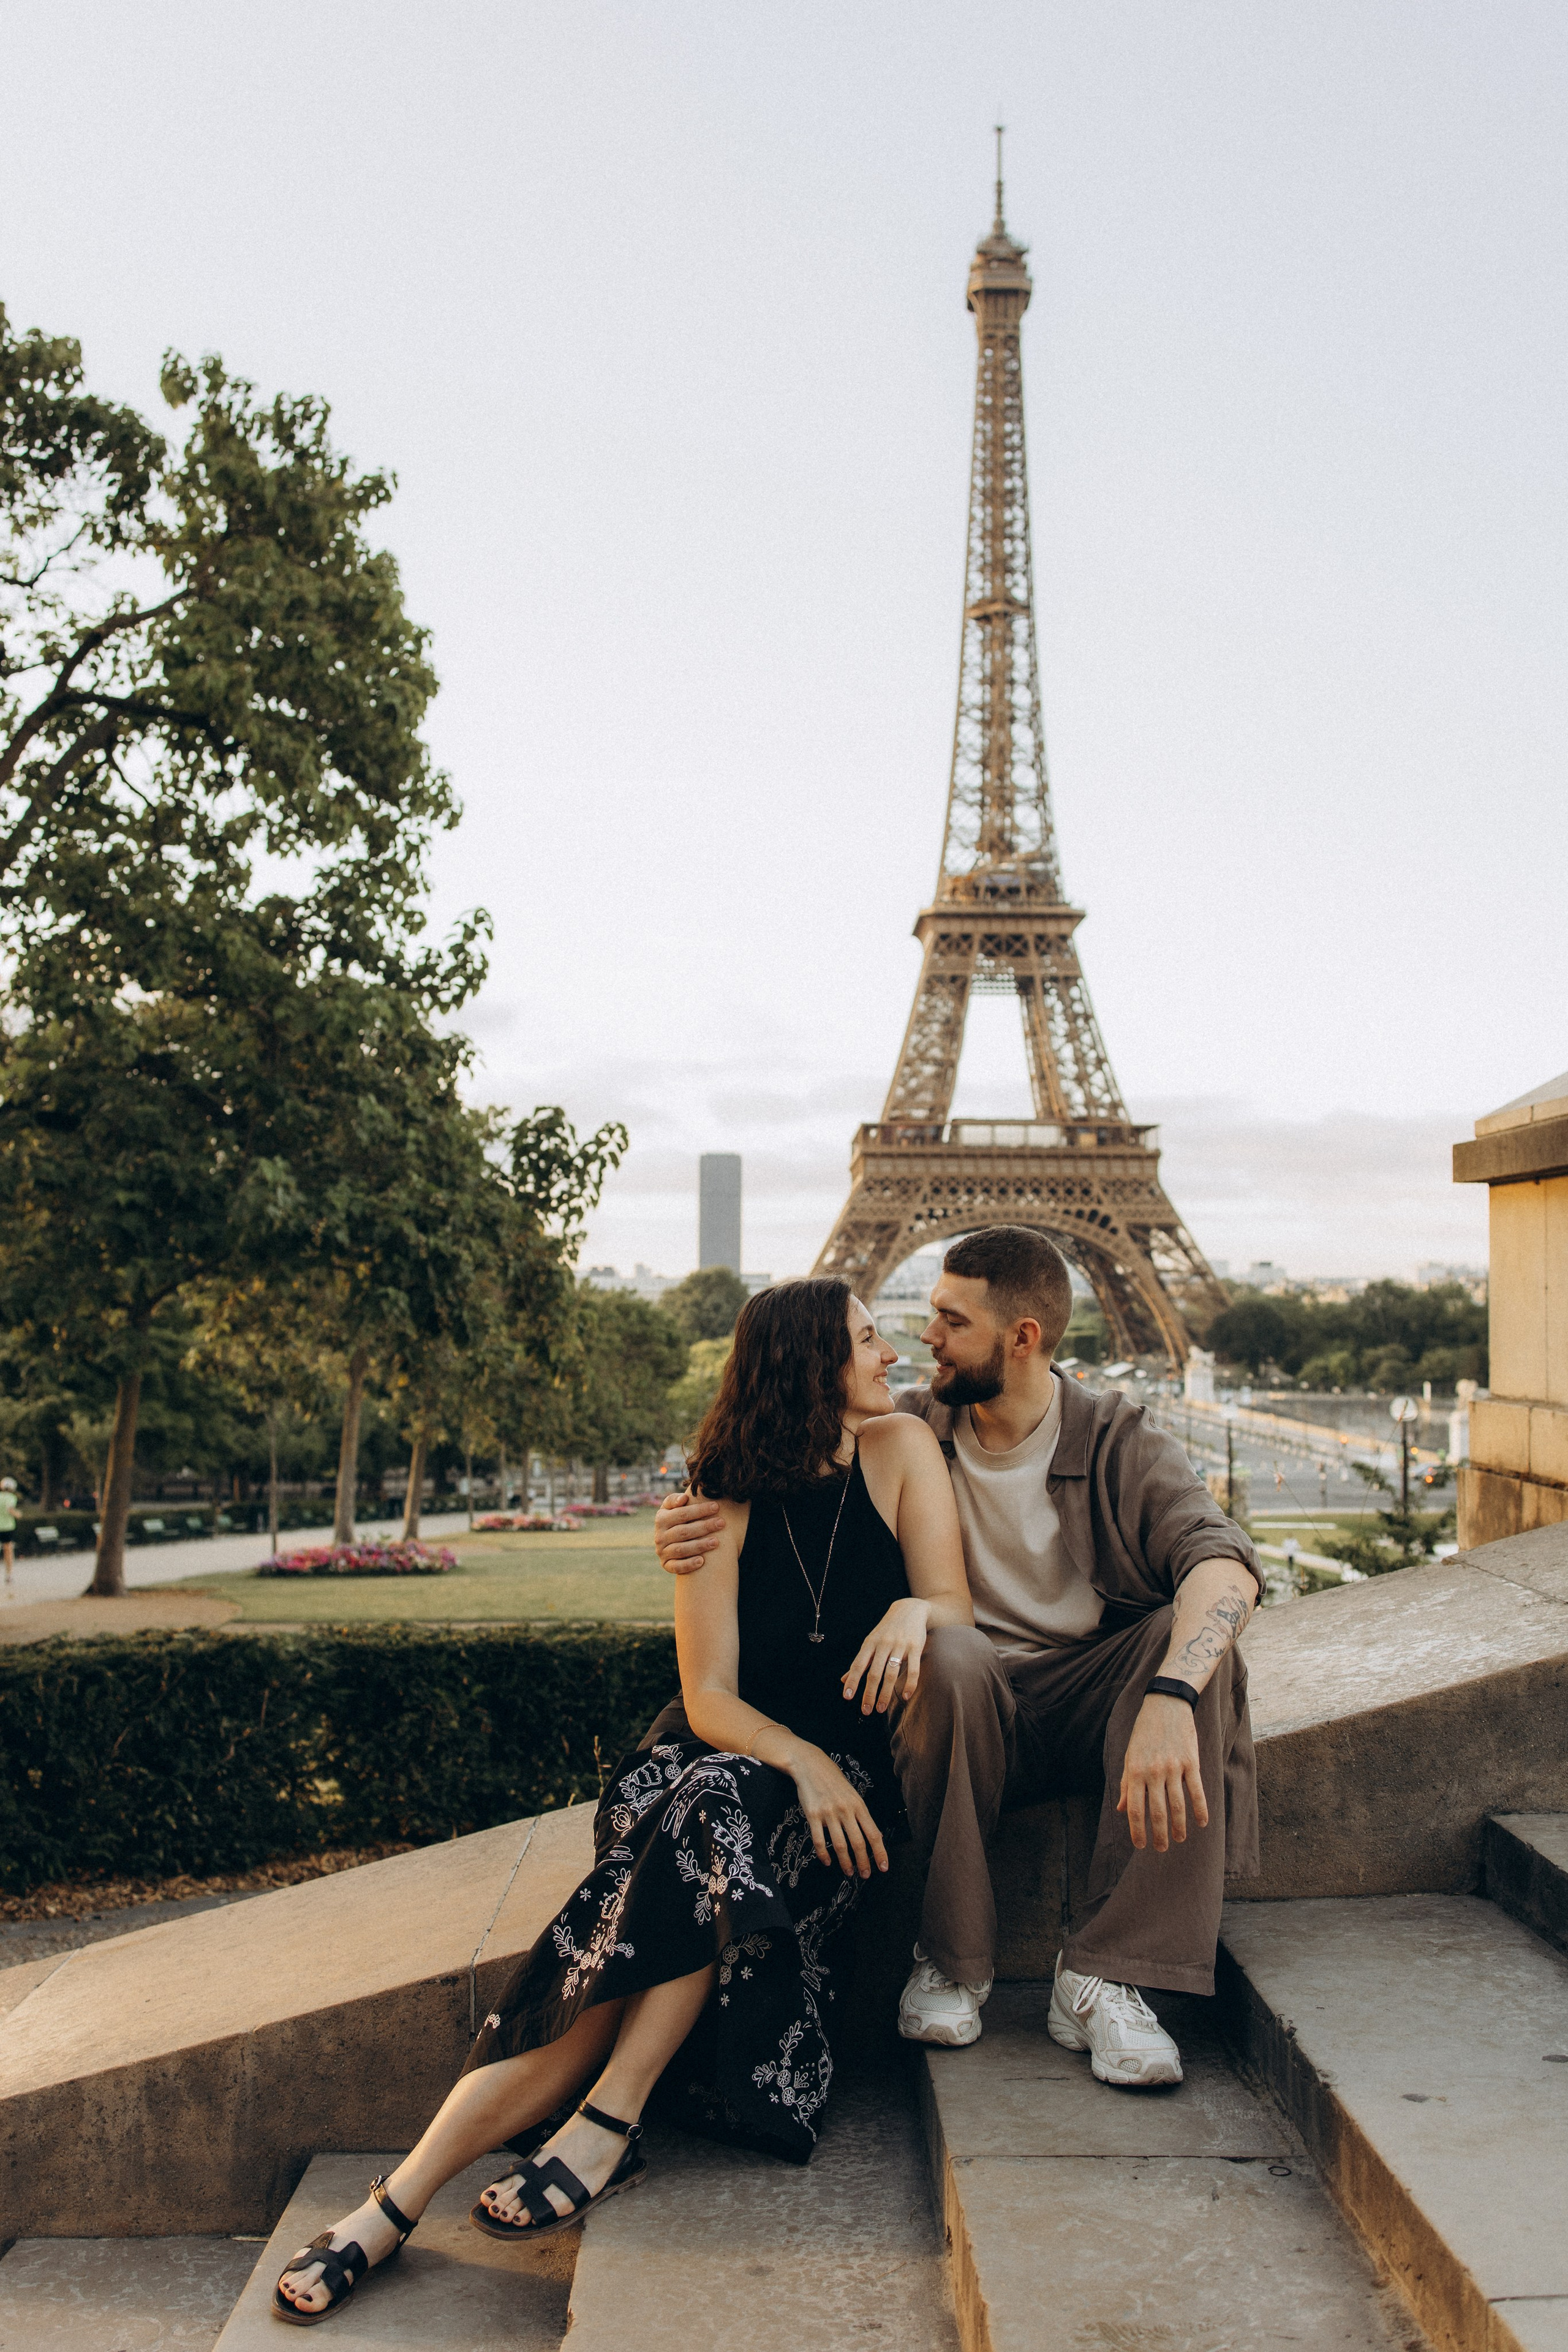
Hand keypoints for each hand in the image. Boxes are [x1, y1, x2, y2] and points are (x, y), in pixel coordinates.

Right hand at [654, 1488, 723, 1574]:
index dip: (699, 1510)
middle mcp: (659, 1536)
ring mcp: (662, 1552)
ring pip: (681, 1549)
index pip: (681, 1514)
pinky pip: (676, 1567)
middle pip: (683, 1532)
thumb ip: (675, 1500)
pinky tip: (702, 1561)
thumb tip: (684, 1499)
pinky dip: (688, 1564)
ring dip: (699, 1546)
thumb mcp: (671, 1507)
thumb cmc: (677, 1518)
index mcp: (661, 1519)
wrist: (670, 1540)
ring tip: (716, 1542)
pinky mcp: (666, 1565)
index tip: (716, 1507)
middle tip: (721, 1523)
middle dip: (704, 1527)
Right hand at [788, 1744, 888, 1877]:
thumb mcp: (853, 1795)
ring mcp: (828, 1813)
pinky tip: (828, 1862)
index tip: (883, 1867)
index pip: (873, 1834)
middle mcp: (845, 1810)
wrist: (811, 1765)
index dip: (880, 1853)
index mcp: (859, 1805)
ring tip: (849, 1872)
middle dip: (864, 1863)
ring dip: (846, 1862)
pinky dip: (824, 1855)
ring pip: (840, 1845)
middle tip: (865, 1875)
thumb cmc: (834, 1782)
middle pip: (858, 1843)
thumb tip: (875, 1837)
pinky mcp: (812, 1815)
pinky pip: (819, 1841)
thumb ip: (862, 1816)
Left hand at [842, 1597, 932, 1715]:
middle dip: (869, 1693)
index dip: (852, 1681)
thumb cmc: (887, 1630)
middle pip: (874, 1673)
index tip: (848, 1697)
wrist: (909, 1609)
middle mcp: (883, 1644)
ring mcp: (900, 1645)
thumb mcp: (871, 1642)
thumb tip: (843, 1680)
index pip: (858, 1664)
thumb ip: (860, 1662)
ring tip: (881, 1708)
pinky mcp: (915, 1647)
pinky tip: (905, 1696)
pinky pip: (913, 1668)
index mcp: (870, 1643)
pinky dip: (909, 1683)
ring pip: (891, 1673)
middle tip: (867, 1710)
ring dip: (886, 1693)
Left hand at [1117, 1695, 1207, 1852]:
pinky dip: (1200, 1809)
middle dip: (1159, 1834)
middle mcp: (1153, 1771)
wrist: (1165, 1705)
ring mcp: (1173, 1767)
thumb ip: (1127, 1784)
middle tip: (1162, 1849)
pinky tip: (1202, 1823)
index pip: (1135, 1809)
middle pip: (1157, 1811)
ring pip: (1177, 1805)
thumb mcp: (1130, 1757)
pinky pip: (1196, 1791)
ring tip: (1179, 1839)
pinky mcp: (1190, 1762)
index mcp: (1135, 1771)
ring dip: (1179, 1826)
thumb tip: (1122, 1810)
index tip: (1141, 1846)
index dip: (1137, 1830)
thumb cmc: (1144, 1733)